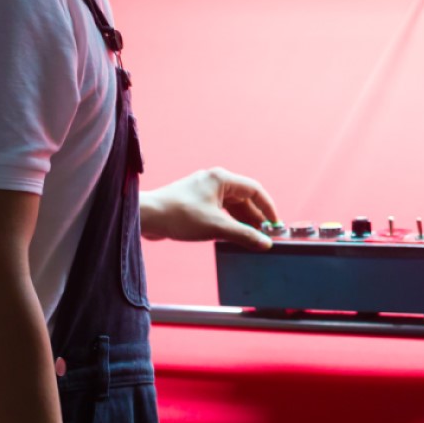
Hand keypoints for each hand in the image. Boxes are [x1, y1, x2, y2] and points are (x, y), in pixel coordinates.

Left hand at [140, 167, 279, 247]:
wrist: (147, 217)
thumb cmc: (179, 216)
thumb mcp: (217, 228)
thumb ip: (244, 235)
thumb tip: (266, 243)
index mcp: (222, 179)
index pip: (255, 190)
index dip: (268, 208)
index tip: (276, 225)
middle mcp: (215, 181)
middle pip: (244, 199)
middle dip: (255, 218)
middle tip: (265, 236)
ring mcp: (204, 191)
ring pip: (232, 206)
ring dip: (242, 222)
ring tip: (251, 239)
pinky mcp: (196, 202)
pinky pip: (220, 211)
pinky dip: (229, 222)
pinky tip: (233, 236)